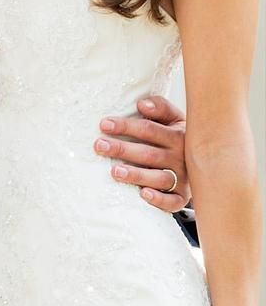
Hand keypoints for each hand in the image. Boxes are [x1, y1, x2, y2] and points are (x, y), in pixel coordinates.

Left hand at [94, 94, 189, 212]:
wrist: (206, 163)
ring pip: (159, 177)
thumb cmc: (177, 137)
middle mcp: (181, 157)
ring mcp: (183, 178)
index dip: (126, 126)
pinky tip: (143, 194)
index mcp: (178, 135)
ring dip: (137, 175)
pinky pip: (172, 201)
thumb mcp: (174, 118)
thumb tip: (142, 104)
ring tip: (115, 171)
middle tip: (100, 146)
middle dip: (123, 149)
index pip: (149, 129)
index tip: (104, 124)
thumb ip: (160, 107)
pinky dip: (159, 199)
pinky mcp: (182, 197)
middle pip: (149, 153)